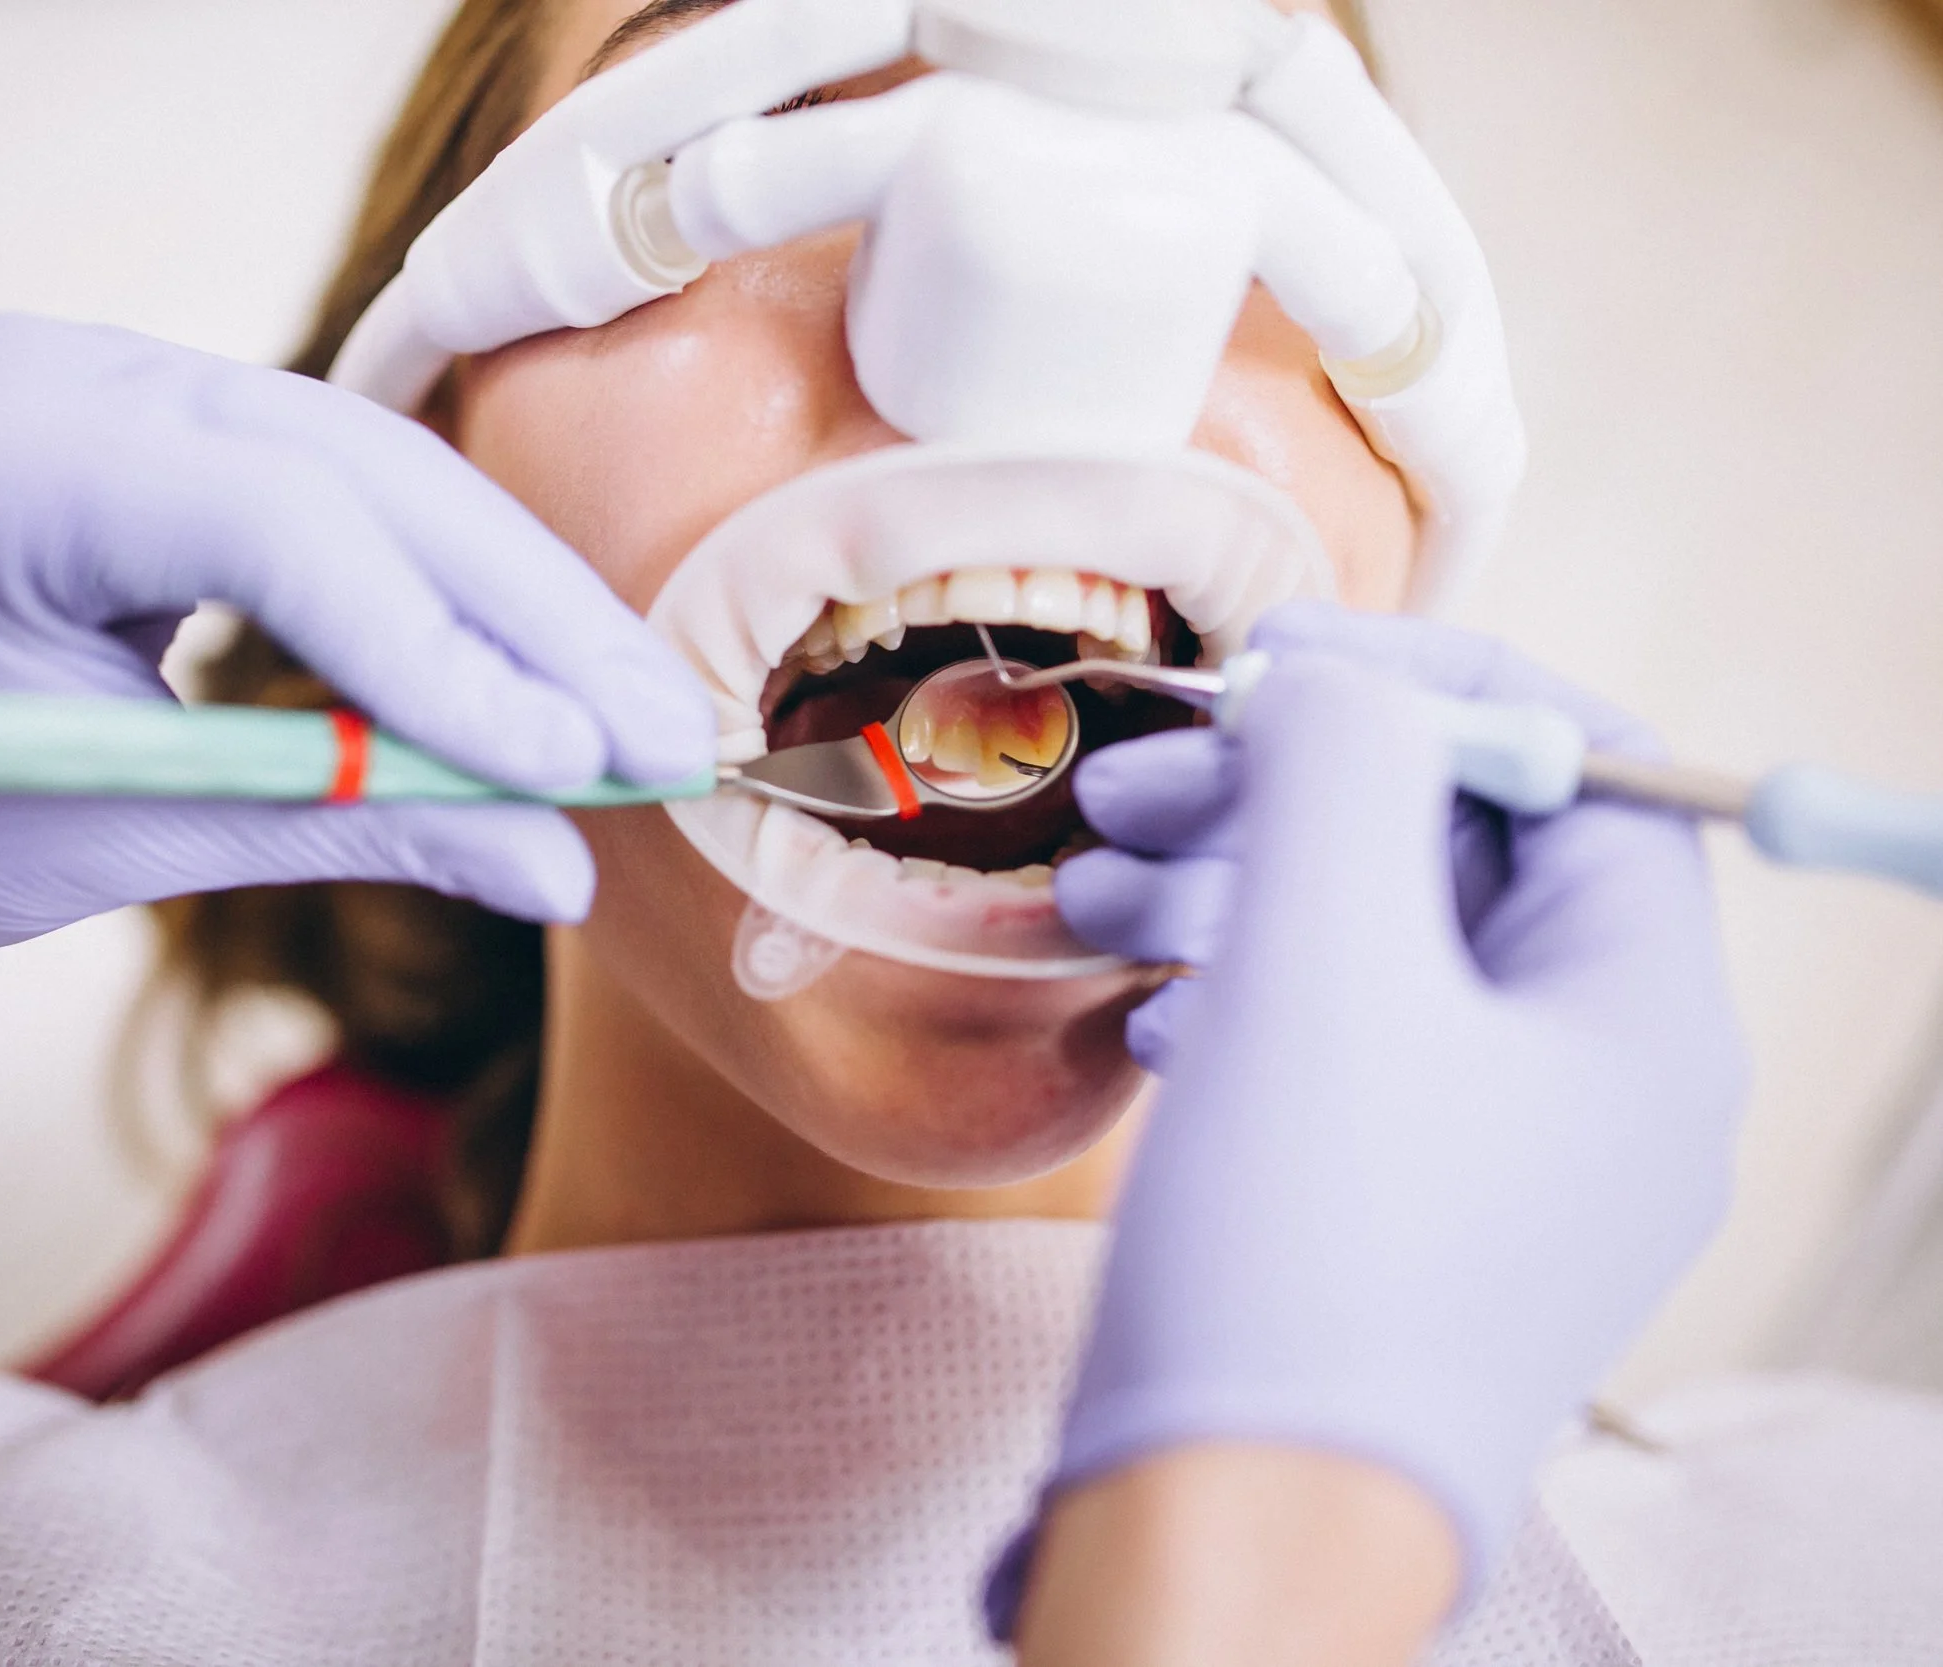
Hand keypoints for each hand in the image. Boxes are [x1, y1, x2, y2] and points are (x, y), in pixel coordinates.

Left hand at [0, 315, 710, 956]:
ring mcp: (123, 370)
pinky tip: (552, 661)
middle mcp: (67, 376)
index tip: (571, 766)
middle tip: (659, 735)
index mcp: (4, 468)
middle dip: (526, 619)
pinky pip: (354, 482)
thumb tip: (562, 871)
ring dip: (520, 601)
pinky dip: (453, 584)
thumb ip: (351, 822)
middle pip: (361, 475)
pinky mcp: (176, 405)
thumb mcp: (130, 832)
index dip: (440, 648)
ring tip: (636, 712)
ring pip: (383, 469)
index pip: (274, 524)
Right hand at [997, 604, 1747, 1625]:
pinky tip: (1149, 1013)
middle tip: (1138, 781)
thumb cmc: (1297, 1254)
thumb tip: (1340, 679)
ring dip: (1240, 893)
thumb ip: (1344, 765)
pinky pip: (1342, 1061)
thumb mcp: (1319, 961)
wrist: (1223, 1541)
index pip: (1584, 771)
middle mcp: (1601, 1093)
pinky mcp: (1403, 1230)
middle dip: (1293, 795)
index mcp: (1643, 1019)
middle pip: (1463, 861)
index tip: (1273, 661)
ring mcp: (1502, 1172)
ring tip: (1097, 892)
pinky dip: (1240, 1001)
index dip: (1430, 680)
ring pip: (1381, 961)